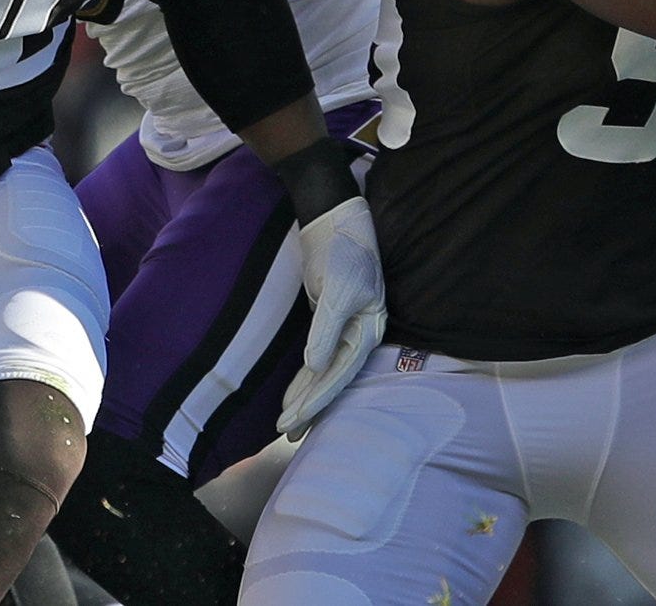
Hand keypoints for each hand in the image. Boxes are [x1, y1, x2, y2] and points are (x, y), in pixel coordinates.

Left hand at [280, 195, 384, 438]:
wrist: (334, 224)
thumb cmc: (343, 252)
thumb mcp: (337, 288)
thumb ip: (326, 328)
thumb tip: (316, 365)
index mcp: (369, 329)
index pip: (341, 372)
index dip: (318, 398)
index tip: (295, 418)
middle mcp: (360, 335)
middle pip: (334, 379)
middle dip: (311, 406)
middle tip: (286, 431)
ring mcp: (345, 331)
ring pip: (324, 373)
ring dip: (306, 397)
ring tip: (286, 425)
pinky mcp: (328, 324)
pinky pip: (317, 359)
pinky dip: (303, 378)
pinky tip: (290, 396)